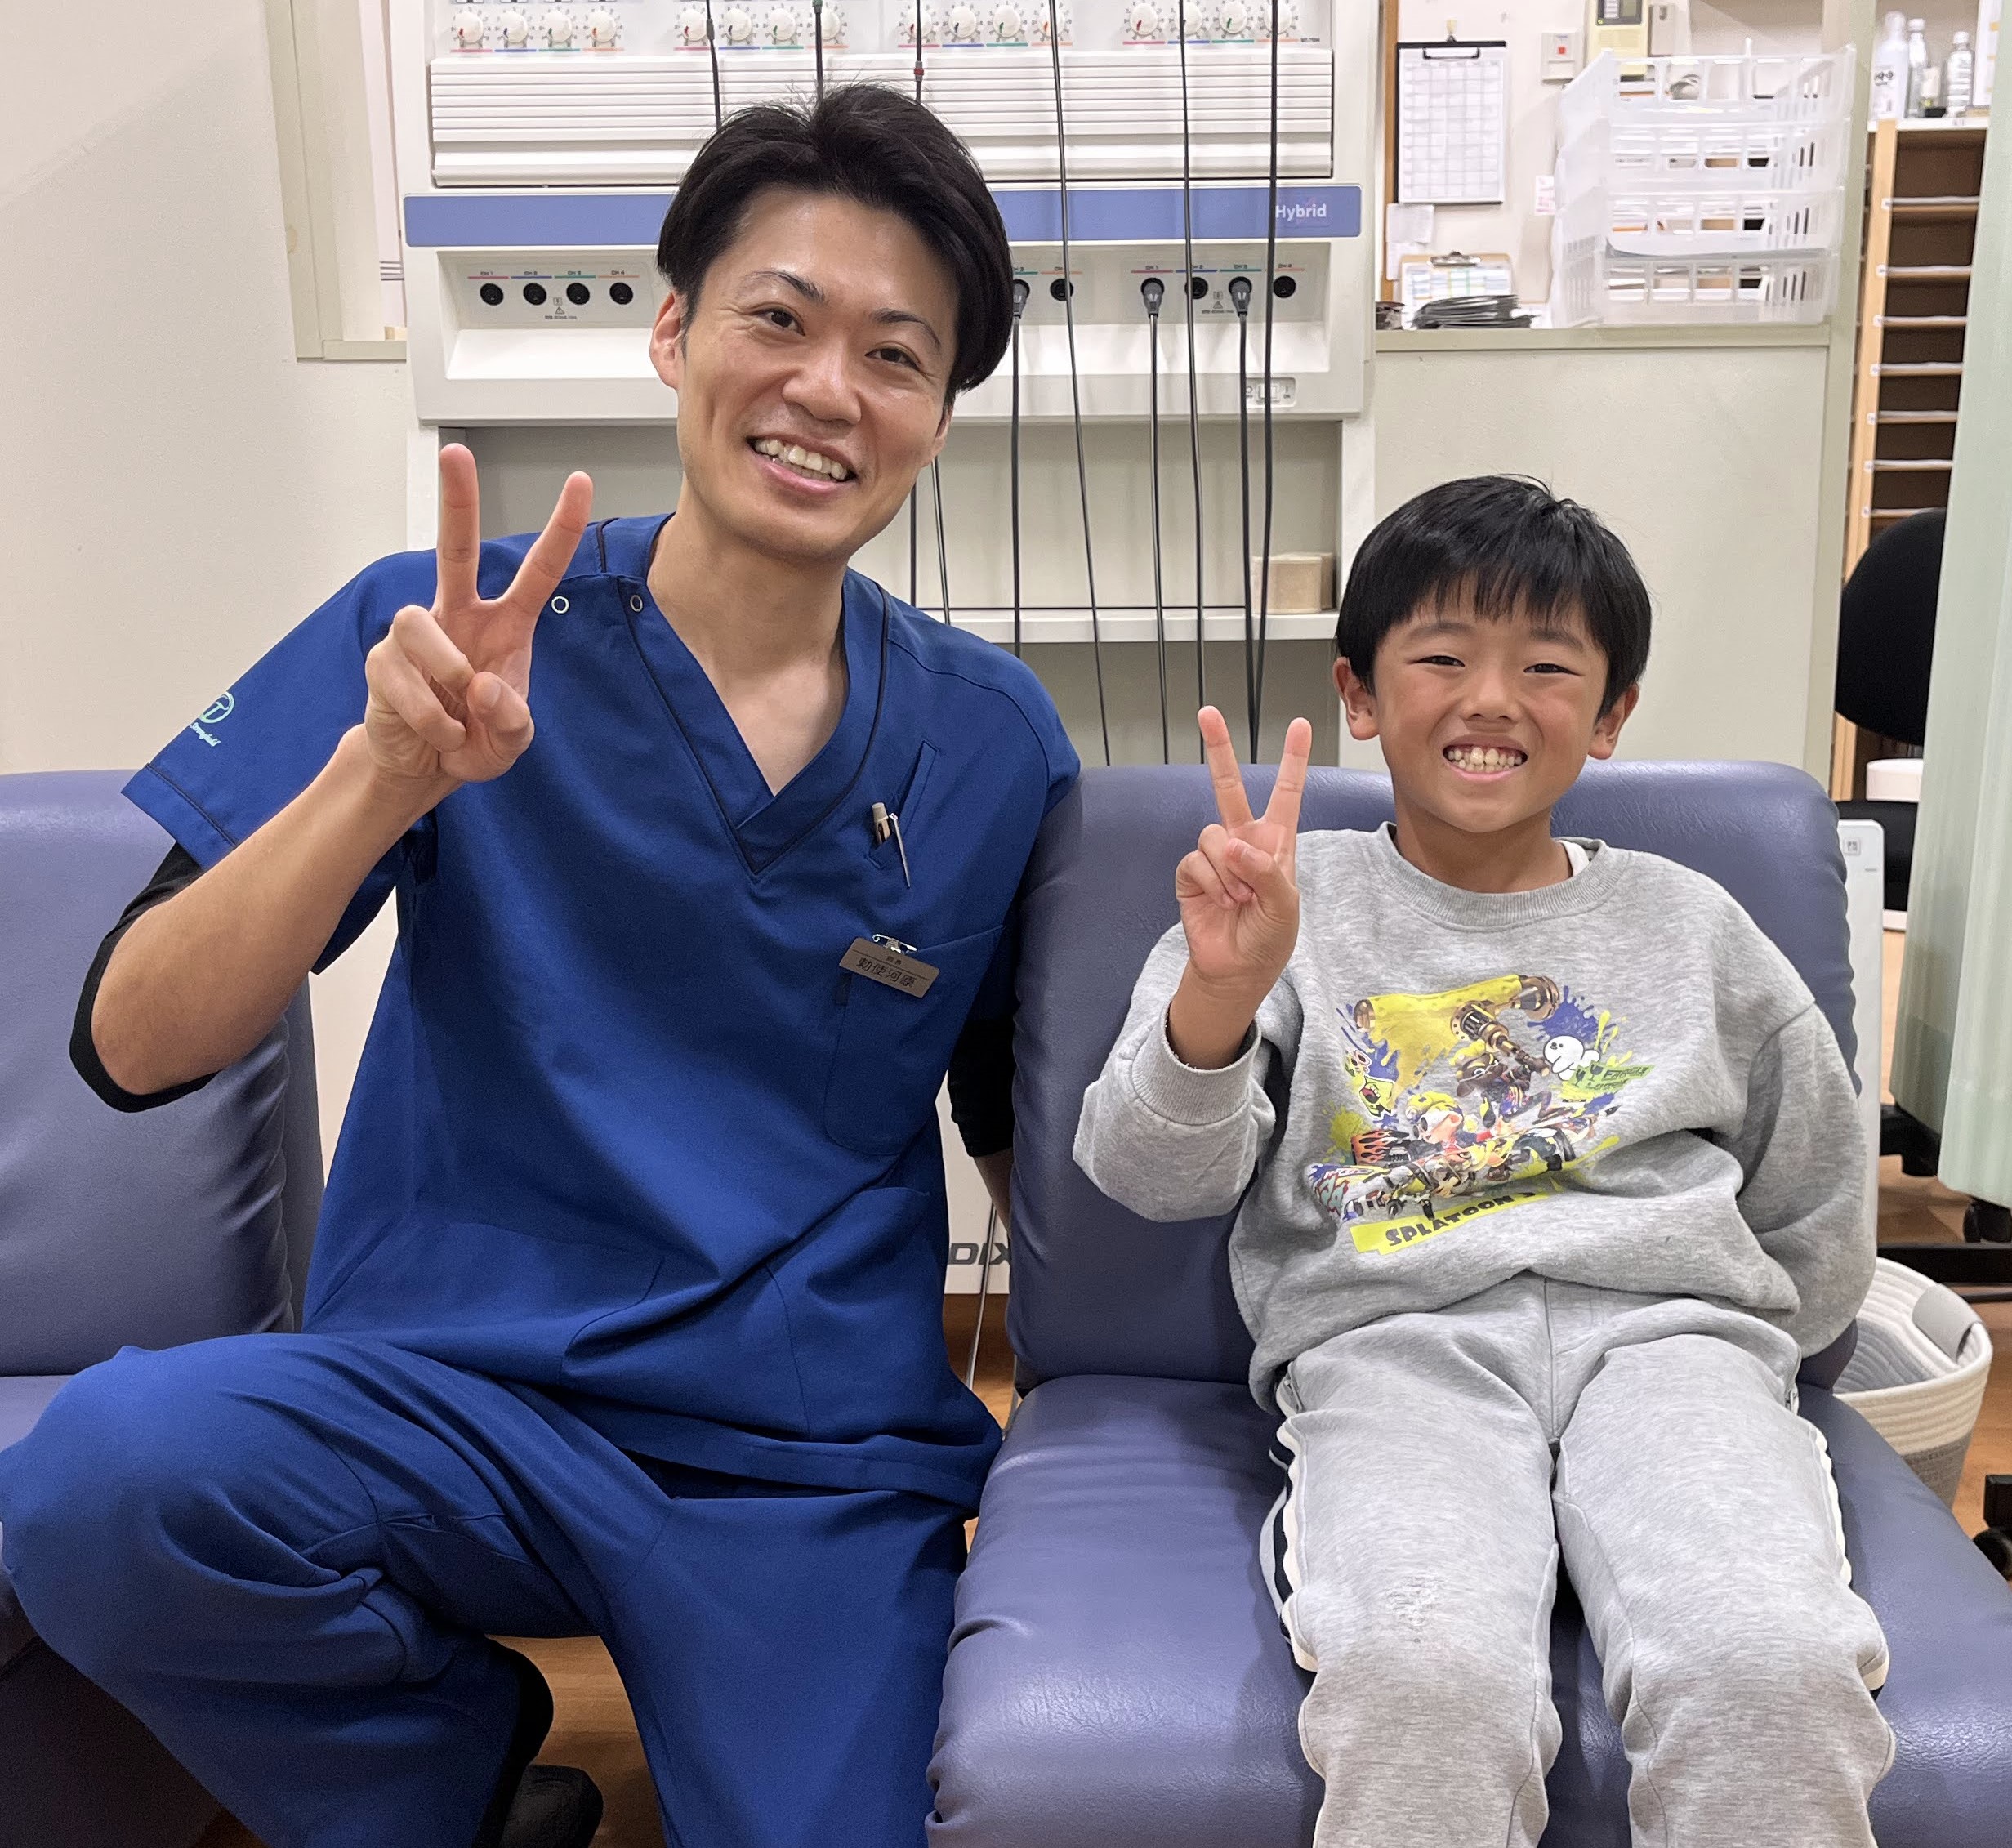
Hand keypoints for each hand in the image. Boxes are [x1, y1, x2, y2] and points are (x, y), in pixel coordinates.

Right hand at [362, 445, 592, 789]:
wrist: (423, 767)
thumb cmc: (475, 739)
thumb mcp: (511, 741)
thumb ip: (512, 719)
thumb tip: (482, 685)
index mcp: (504, 627)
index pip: (537, 572)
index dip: (560, 529)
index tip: (580, 483)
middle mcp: (459, 618)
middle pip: (455, 548)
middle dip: (456, 501)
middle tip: (455, 452)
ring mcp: (416, 636)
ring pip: (420, 626)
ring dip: (445, 676)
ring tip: (457, 720)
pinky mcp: (382, 661)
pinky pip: (404, 680)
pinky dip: (429, 719)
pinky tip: (436, 733)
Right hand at [1166, 708, 1311, 1065]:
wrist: (1236, 968)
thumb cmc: (1269, 937)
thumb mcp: (1285, 905)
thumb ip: (1266, 871)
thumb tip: (1234, 845)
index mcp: (1277, 842)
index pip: (1286, 794)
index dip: (1293, 760)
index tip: (1301, 724)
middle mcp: (1244, 841)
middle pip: (1229, 787)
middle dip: (1218, 749)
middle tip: (1207, 711)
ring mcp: (1216, 856)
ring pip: (1213, 835)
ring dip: (1228, 871)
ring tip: (1239, 899)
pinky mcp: (1192, 873)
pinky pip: (1196, 861)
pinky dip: (1211, 883)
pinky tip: (1221, 901)